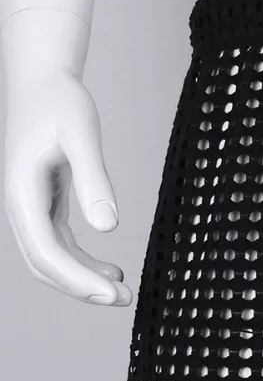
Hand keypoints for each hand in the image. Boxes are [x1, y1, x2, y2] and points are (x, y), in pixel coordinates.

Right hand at [3, 69, 132, 304]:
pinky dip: (84, 261)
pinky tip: (113, 270)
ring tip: (124, 291)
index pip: (45, 251)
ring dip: (84, 279)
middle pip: (45, 263)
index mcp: (21, 192)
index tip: (110, 294)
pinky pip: (60, 244)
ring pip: (52, 258)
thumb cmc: (60, 101)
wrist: (42, 80)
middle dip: (82, 287)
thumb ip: (93, 180)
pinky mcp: (45, 204)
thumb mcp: (82, 135)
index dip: (76, 279)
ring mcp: (31, 207)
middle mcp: (20, 205)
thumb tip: (108, 227)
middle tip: (124, 300)